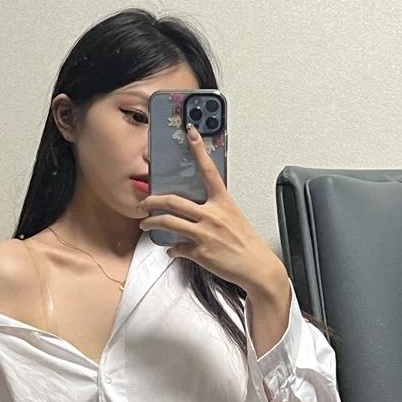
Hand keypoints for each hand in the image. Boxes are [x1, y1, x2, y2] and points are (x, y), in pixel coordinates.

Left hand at [138, 124, 285, 293]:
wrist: (257, 268)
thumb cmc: (246, 243)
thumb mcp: (233, 217)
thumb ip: (214, 210)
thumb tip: (196, 208)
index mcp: (223, 202)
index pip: (209, 171)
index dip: (199, 150)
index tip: (191, 134)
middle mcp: (213, 215)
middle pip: (174, 201)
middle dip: (153, 200)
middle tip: (144, 202)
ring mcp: (205, 234)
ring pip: (168, 222)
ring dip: (152, 223)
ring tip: (145, 223)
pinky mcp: (200, 252)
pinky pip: (176, 248)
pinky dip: (171, 249)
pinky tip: (171, 250)